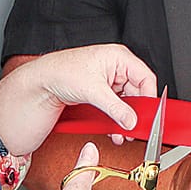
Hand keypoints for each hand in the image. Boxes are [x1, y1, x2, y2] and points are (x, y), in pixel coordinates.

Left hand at [0, 44, 158, 154]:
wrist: (42, 79)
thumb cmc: (63, 71)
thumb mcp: (93, 91)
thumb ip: (115, 108)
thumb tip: (130, 120)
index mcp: (119, 57)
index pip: (145, 78)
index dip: (148, 98)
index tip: (147, 115)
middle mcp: (116, 66)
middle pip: (137, 92)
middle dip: (134, 113)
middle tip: (132, 128)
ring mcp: (109, 79)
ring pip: (126, 102)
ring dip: (124, 118)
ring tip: (121, 132)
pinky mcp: (101, 89)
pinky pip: (116, 105)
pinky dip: (115, 117)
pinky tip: (113, 128)